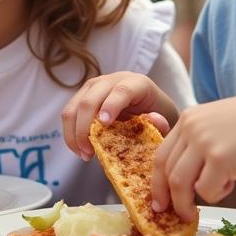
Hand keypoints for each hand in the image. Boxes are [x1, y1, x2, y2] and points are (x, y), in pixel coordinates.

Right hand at [61, 72, 176, 159]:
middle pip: (91, 99)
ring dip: (74, 133)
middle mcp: (112, 80)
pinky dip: (70, 133)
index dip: (112, 106)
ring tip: (84, 155)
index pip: (122, 90)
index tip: (104, 124)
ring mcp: (94, 86)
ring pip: (73, 106)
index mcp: (137, 83)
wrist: (149, 103)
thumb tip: (153, 120)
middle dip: (85, 127)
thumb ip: (164, 122)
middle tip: (89, 153)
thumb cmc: (158, 114)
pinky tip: (79, 149)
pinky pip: (68, 113)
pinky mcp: (82, 95)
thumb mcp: (167, 119)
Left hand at [151, 95, 235, 221]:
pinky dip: (215, 195)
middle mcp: (191, 127)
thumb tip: (179, 180)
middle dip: (168, 198)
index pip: (161, 155)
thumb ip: (196, 143)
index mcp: (188, 119)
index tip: (159, 200)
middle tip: (176, 214)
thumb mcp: (216, 126)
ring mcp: (203, 142)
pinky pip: (205, 190)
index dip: (157, 182)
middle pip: (166, 170)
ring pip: (179, 183)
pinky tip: (231, 183)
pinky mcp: (219, 158)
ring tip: (193, 214)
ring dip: (184, 204)